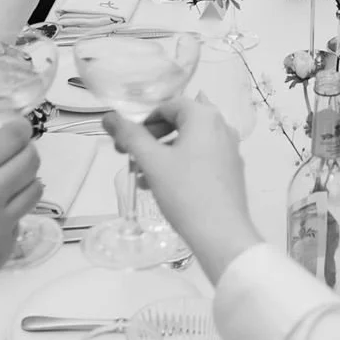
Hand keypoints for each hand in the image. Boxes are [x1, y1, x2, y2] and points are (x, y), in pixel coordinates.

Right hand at [0, 120, 40, 322]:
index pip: (14, 137)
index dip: (19, 129)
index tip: (16, 130)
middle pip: (32, 160)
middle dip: (25, 152)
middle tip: (12, 156)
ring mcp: (2, 227)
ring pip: (35, 190)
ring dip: (24, 182)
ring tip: (4, 187)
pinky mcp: (6, 251)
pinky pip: (19, 221)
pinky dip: (10, 216)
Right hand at [103, 97, 261, 280]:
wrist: (220, 234)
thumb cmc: (185, 192)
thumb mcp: (152, 162)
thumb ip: (129, 136)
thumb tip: (109, 117)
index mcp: (205, 117)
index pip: (168, 106)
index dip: (142, 121)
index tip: (125, 140)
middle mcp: (222, 127)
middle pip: (180, 122)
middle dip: (151, 137)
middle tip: (129, 154)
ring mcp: (229, 150)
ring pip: (189, 142)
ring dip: (162, 153)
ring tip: (141, 174)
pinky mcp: (231, 171)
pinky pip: (201, 158)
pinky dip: (179, 164)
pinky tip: (160, 186)